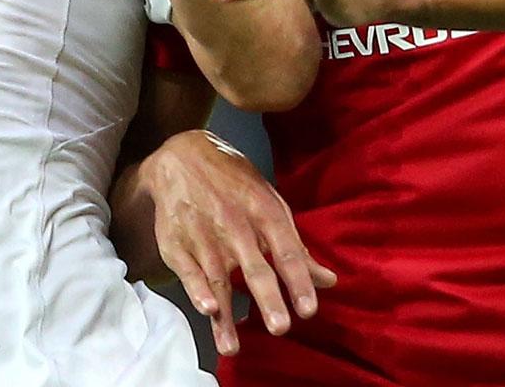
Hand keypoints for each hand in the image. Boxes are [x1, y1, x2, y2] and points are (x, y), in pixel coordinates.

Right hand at [139, 130, 335, 355]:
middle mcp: (235, 224)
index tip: (309, 310)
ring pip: (218, 279)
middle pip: (254, 267)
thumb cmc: (234, 184)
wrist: (180, 156)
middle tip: (281, 327)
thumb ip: (295, 246)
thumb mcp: (269, 202)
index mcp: (264, 211)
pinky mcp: (176, 243)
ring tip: (232, 347)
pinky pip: (188, 271)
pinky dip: (196, 290)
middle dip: (268, 298)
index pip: (286, 251)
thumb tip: (328, 281)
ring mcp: (203, 234)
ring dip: (225, 315)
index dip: (298, 281)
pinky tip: (207, 309)